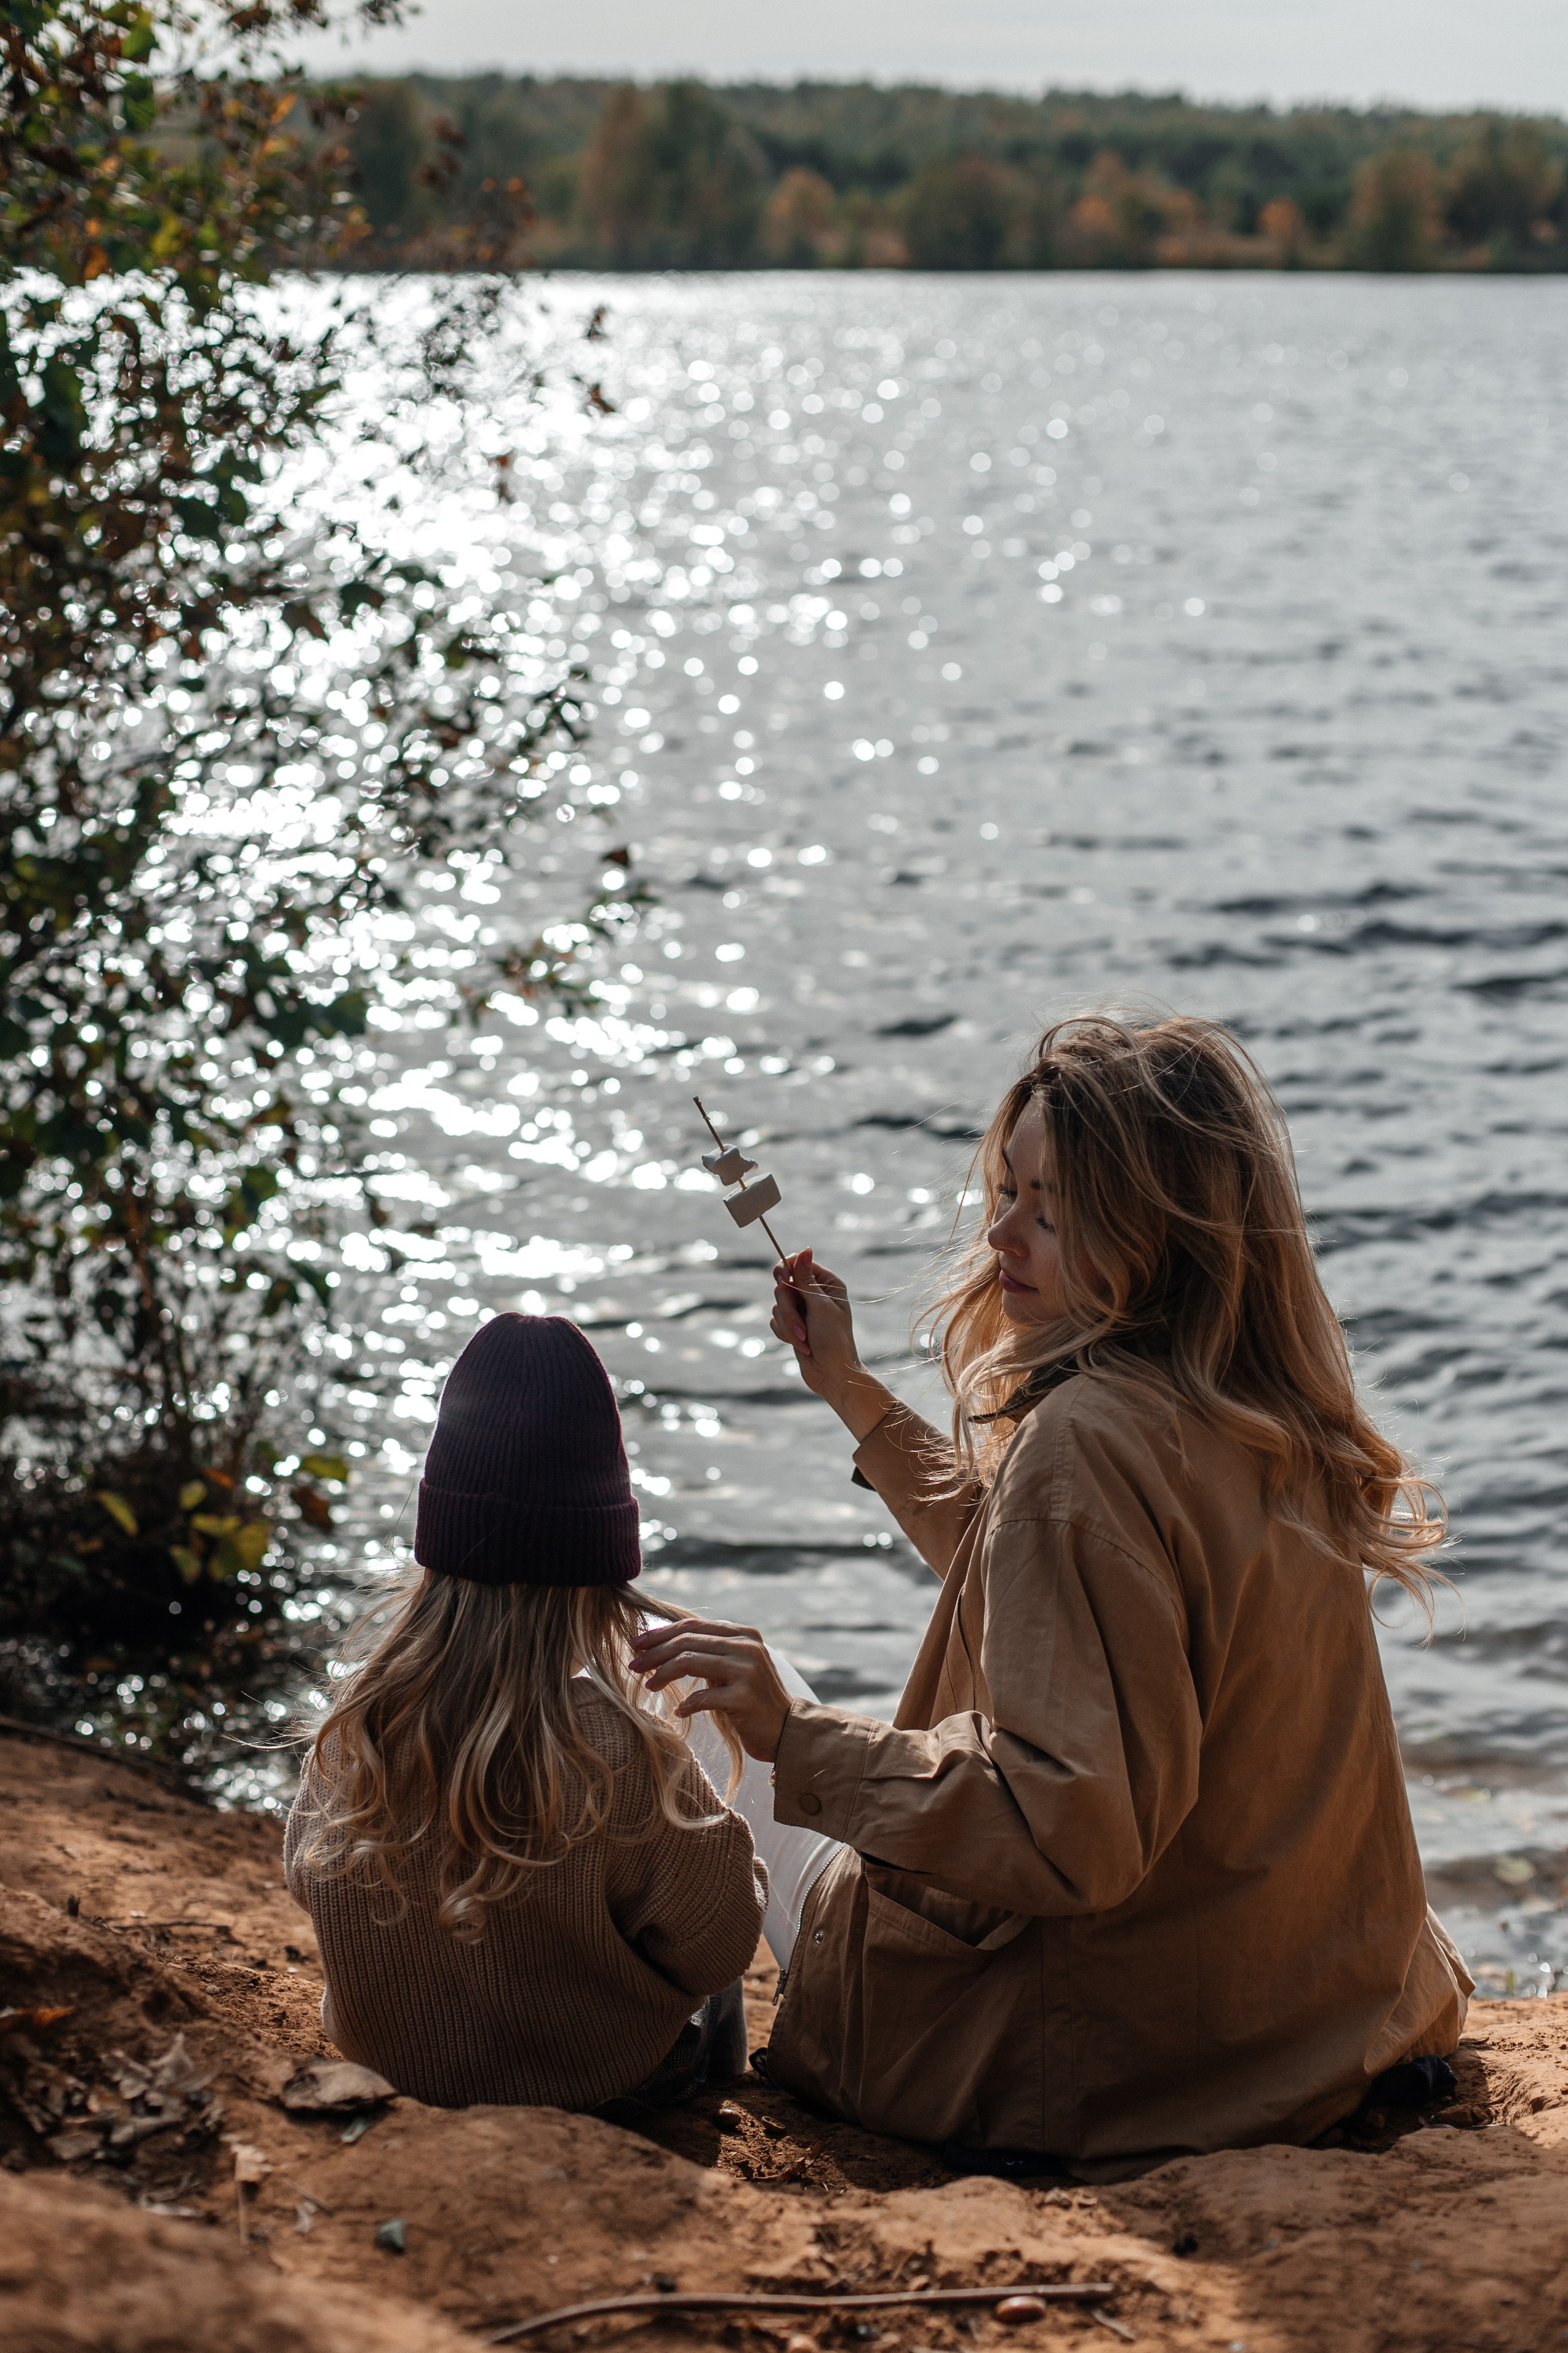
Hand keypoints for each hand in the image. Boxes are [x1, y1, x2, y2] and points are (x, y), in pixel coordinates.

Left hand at [630, 1615, 791, 1763]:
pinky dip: (686, 1704)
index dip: (661, 1633)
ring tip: (649, 1685)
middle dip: (654, 1653)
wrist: (786, 1731)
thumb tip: (662, 1641)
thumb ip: (710, 1651)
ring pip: (689, 1662)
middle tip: (633, 1666)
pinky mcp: (744, 1698)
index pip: (693, 1626)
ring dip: (663, 1674)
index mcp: (744, 1634)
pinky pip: (702, 1697)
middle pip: (687, 1642)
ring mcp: (747, 1671)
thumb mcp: (735, 1667)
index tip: (636, 1643)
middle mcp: (747, 1647)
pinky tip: (679, 1711)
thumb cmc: (753, 1699)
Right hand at [770, 1246, 858, 1403]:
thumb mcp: (820, 1307)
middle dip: (790, 1310)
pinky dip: (785, 1333)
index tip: (780, 1280)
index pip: (798, 1263)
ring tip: (805, 1341)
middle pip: (783, 1286)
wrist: (832, 1375)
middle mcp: (814, 1293)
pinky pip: (775, 1321)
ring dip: (789, 1326)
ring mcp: (802, 1309)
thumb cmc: (833, 1340)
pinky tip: (800, 1345)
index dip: (785, 1269)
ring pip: (777, 1305)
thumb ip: (806, 1280)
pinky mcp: (792, 1324)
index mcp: (827, 1284)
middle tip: (803, 1327)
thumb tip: (805, 1249)